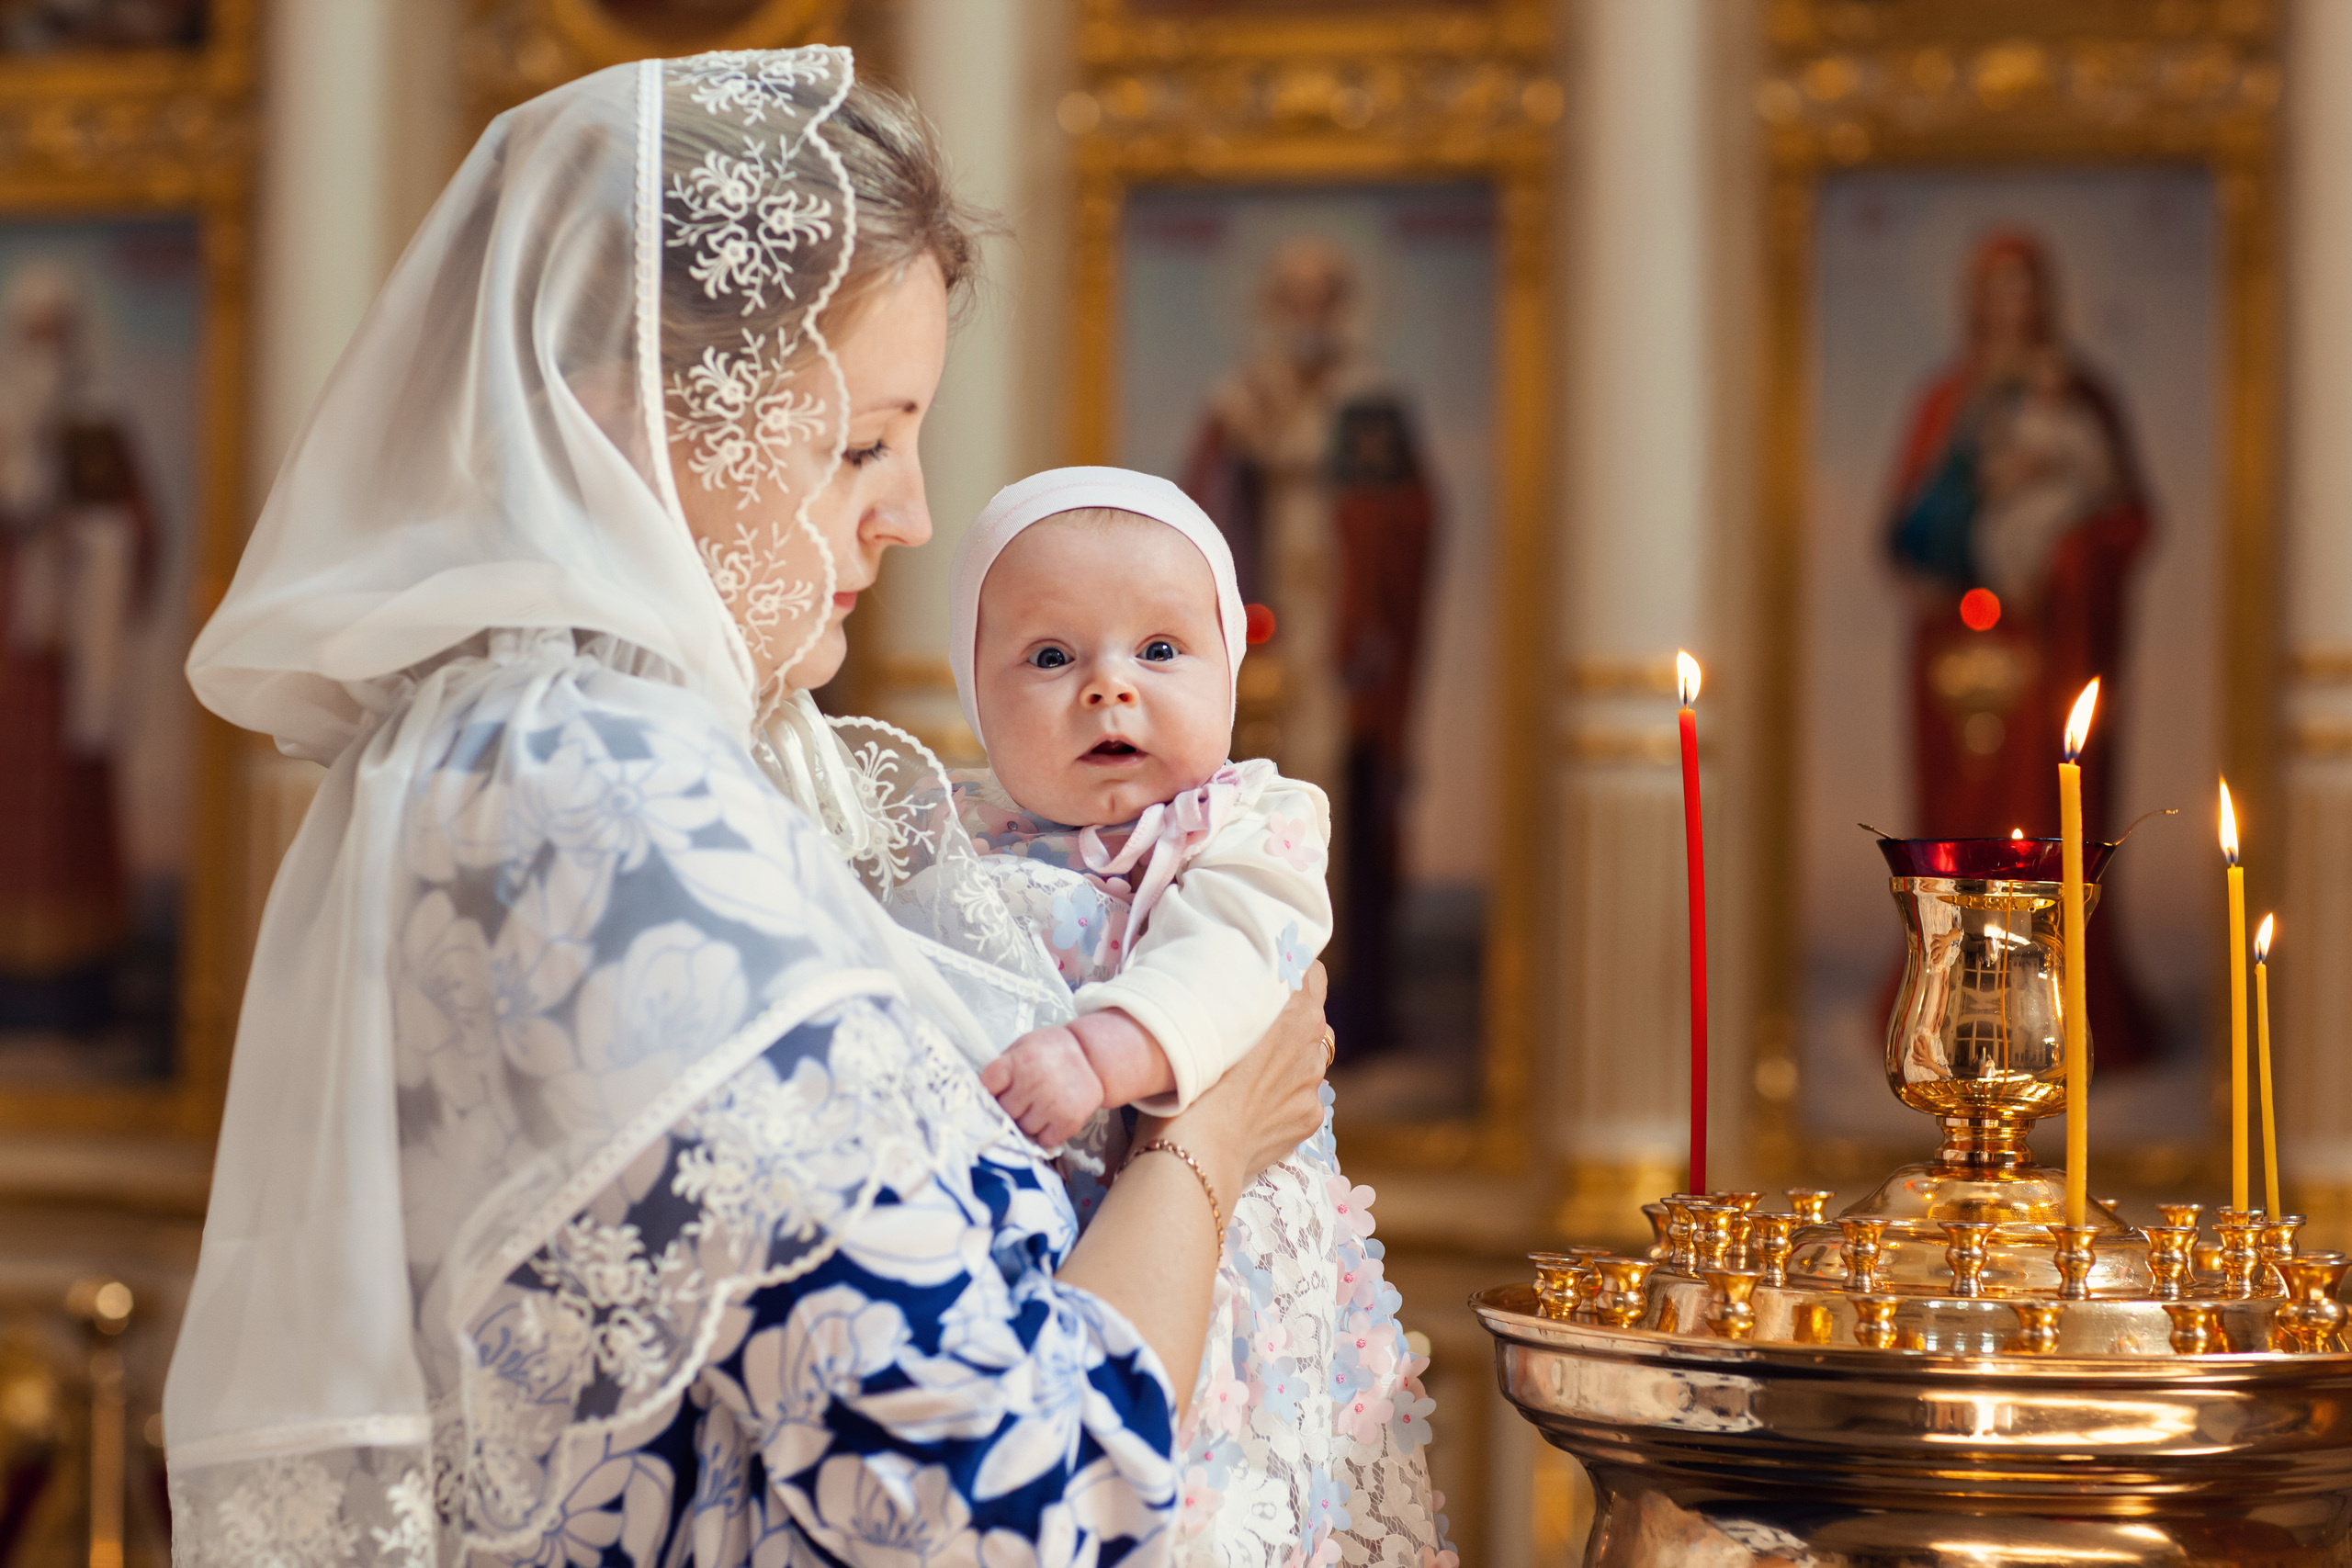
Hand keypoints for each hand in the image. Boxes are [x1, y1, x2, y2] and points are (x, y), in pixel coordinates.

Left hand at [981, 1027, 1109, 1148]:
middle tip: (1022, 1099)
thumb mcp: (1022, 1048)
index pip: (987, 1086)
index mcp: (1019, 1060)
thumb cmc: (1049, 1053)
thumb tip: (979, 1098)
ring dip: (1029, 1122)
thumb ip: (1002, 1069)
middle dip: (1010, 1108)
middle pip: (1004, 1111)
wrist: (1091, 1055)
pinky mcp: (1069, 1119)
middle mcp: (1034, 1081)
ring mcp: (1052, 1102)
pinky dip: (1047, 1133)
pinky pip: (1045, 1140)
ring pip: (1024, 1128)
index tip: (996, 1093)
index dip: (989, 1092)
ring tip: (1040, 1105)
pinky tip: (1052, 1117)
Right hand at [1143, 962, 1327, 1200]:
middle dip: (1289, 1014)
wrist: (1196, 1152)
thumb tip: (1241, 986)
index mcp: (1296, 1012)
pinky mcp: (1309, 1119)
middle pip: (1311, 1015)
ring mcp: (1314, 1085)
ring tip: (1251, 1070)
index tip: (1269, 972)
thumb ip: (1234, 1001)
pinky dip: (1285, 1095)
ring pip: (1309, 1057)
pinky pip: (1304, 1096)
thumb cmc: (1189, 1077)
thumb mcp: (1210, 1022)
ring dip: (1289, 1056)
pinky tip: (1254, 1105)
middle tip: (1252, 1021)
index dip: (1291, 967)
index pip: (1310, 972)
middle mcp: (1314, 1045)